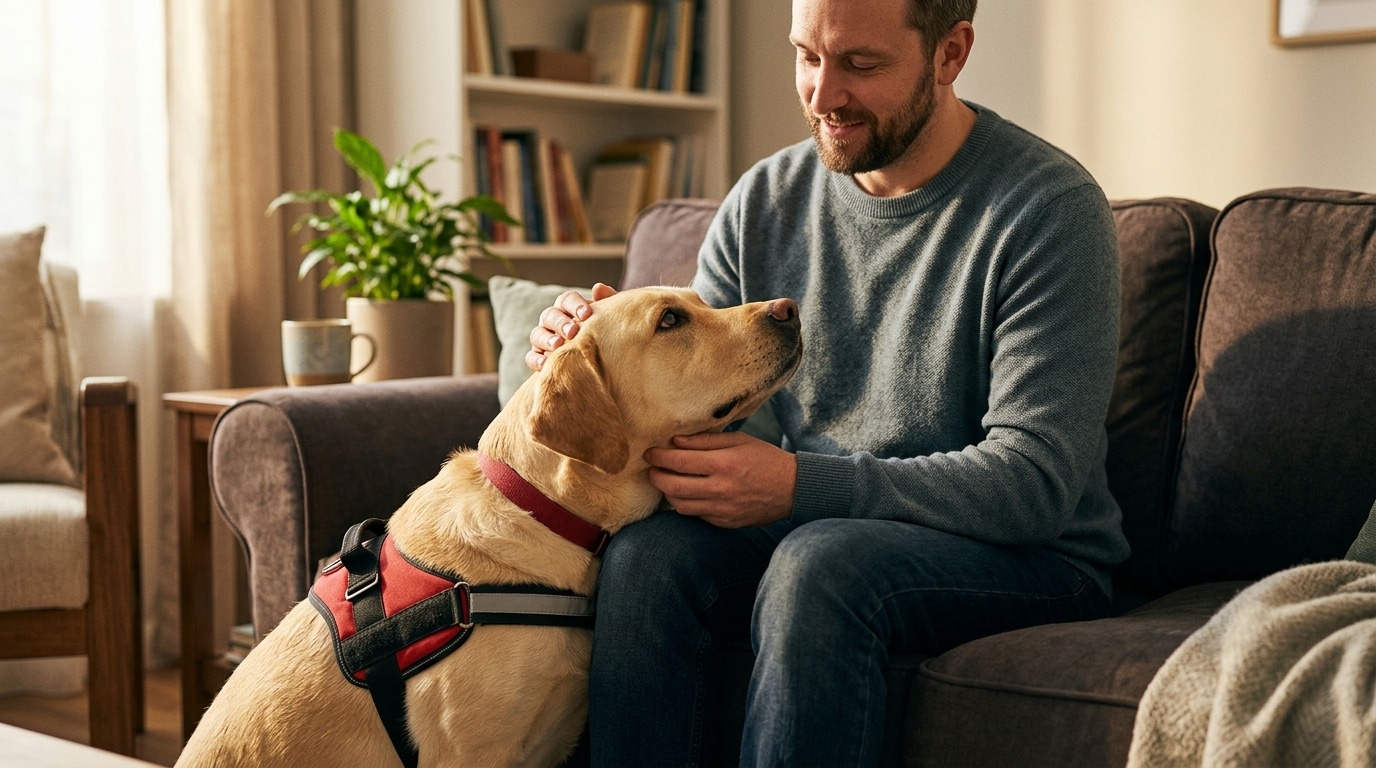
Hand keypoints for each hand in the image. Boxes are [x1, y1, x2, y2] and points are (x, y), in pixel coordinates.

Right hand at [525, 283, 617, 371]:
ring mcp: (543, 339)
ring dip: (546, 339)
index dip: (574, 305)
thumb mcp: (610, 317)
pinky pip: (531, 357)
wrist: (603, 360)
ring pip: (537, 334)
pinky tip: (546, 364)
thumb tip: (598, 287)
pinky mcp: (538, 358)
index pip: (566, 300)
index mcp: (568, 308)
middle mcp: (552, 321)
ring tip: (558, 345)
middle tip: (573, 331)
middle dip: (560, 322)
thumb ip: (608, 301)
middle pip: (549, 315)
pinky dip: (536, 360)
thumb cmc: (605, 333)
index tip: (586, 314)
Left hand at [645, 432, 796, 527]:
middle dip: (655, 477)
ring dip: (667, 493)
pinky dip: (686, 504)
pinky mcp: (725, 523)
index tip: (650, 453)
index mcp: (724, 464)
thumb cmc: (765, 459)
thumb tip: (675, 441)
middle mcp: (721, 489)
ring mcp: (722, 510)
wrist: (792, 489)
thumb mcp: (739, 440)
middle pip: (673, 487)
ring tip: (666, 481)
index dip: (659, 457)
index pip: (679, 461)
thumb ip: (706, 441)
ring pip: (680, 506)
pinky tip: (686, 493)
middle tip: (651, 469)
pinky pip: (696, 515)